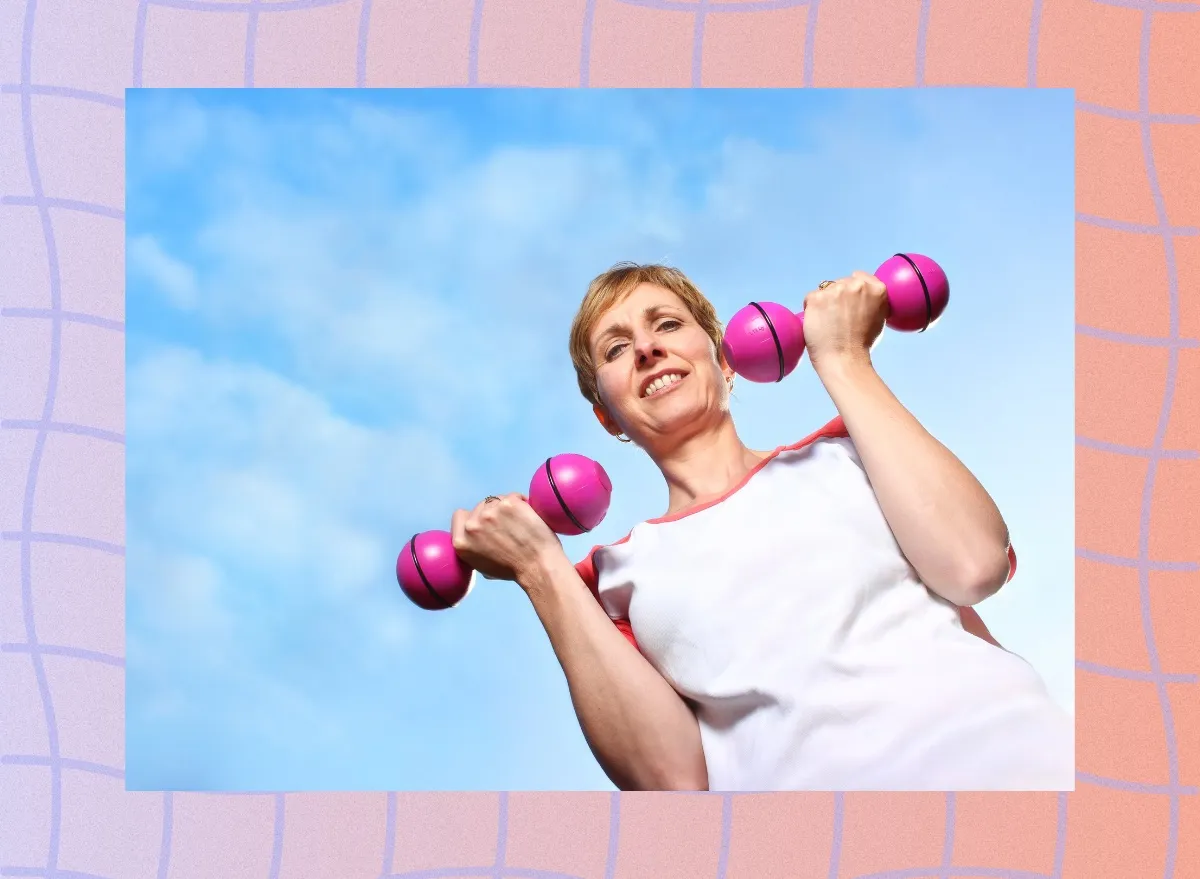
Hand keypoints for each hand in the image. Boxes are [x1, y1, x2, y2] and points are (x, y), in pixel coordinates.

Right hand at [450, 493, 564, 585]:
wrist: (538, 566)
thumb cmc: (514, 569)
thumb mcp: (481, 565)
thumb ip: (473, 545)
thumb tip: (474, 534)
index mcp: (460, 542)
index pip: (460, 515)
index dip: (474, 517)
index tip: (486, 523)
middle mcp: (471, 526)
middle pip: (480, 506)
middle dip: (492, 513)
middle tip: (508, 526)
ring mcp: (489, 513)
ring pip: (496, 499)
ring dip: (506, 507)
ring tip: (520, 523)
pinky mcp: (507, 503)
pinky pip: (513, 496)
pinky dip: (522, 503)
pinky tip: (528, 516)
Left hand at [801, 270, 887, 374]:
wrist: (844, 359)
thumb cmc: (862, 345)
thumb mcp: (879, 318)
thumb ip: (872, 301)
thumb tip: (863, 295)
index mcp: (876, 289)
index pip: (859, 277)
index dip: (851, 289)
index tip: (848, 302)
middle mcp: (857, 285)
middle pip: (841, 283)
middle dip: (838, 297)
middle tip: (837, 319)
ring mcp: (836, 290)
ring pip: (825, 290)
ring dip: (825, 302)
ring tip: (828, 323)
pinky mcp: (817, 297)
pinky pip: (811, 298)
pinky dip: (811, 309)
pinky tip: (818, 323)